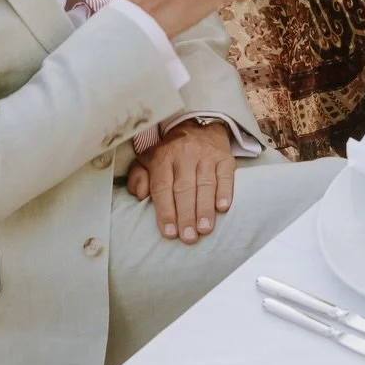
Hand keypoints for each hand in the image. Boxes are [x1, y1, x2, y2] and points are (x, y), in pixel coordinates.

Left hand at [128, 119, 234, 243]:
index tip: (169, 232)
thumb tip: (139, 195)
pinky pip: (226, 175)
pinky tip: (222, 207)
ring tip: (204, 229)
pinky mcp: (225, 157)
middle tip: (188, 237)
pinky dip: (225, 191)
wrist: (197, 127)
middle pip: (184, 188)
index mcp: (163, 156)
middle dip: (186, 215)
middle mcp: (184, 154)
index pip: (162, 186)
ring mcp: (206, 155)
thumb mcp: (147, 159)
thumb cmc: (170, 153)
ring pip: (205, 184)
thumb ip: (138, 177)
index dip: (166, 211)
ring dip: (205, 208)